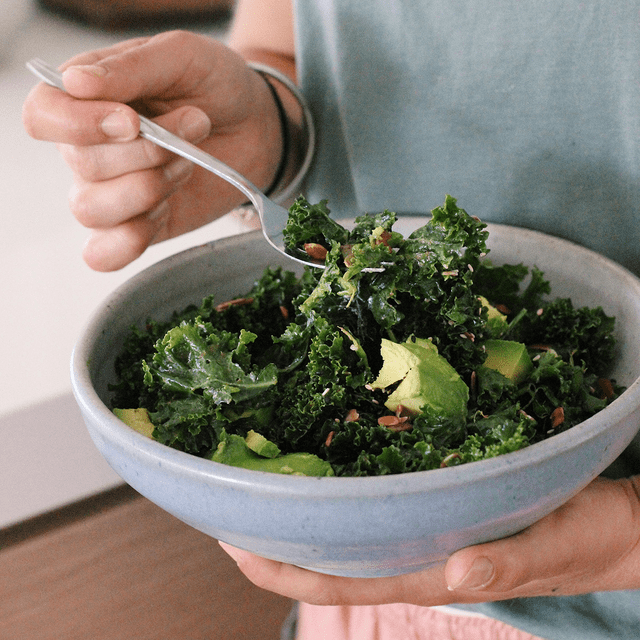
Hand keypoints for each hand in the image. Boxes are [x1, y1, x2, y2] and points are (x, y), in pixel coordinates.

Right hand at [22, 31, 285, 270]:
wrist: (257, 127)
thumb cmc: (216, 86)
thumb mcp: (182, 56)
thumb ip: (131, 67)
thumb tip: (74, 81)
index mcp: (87, 98)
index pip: (44, 116)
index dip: (78, 124)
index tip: (132, 121)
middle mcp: (89, 148)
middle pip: (84, 164)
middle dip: (149, 152)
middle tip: (195, 126)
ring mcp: (112, 192)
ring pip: (91, 209)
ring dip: (150, 188)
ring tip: (188, 163)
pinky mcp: (139, 226)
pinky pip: (104, 253)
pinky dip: (130, 240)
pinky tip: (163, 213)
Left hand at [219, 476, 639, 605]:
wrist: (612, 529)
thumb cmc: (585, 538)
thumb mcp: (553, 546)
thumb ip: (507, 560)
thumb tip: (458, 568)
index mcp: (431, 574)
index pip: (337, 583)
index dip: (279, 571)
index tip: (231, 541)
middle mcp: (415, 556)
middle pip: (326, 559)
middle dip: (271, 537)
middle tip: (227, 496)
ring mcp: (424, 533)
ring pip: (347, 532)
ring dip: (301, 513)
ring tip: (260, 478)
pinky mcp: (440, 509)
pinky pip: (378, 506)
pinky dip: (344, 491)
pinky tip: (327, 465)